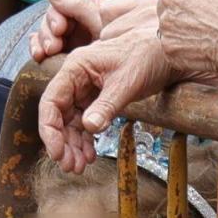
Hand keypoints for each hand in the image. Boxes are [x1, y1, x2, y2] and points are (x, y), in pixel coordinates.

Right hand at [28, 0, 153, 61]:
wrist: (142, 54)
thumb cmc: (127, 33)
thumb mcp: (103, 18)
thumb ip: (79, 4)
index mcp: (82, 10)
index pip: (58, 8)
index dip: (54, 17)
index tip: (60, 29)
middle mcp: (73, 23)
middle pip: (49, 22)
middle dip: (47, 33)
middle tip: (53, 47)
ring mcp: (69, 41)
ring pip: (45, 37)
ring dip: (41, 43)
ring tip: (43, 54)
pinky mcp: (66, 58)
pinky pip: (46, 51)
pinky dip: (39, 51)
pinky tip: (39, 57)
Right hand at [38, 27, 178, 172]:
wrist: (166, 52)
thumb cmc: (147, 56)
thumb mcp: (127, 82)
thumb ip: (107, 105)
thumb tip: (89, 127)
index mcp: (76, 68)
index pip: (51, 102)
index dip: (50, 131)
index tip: (57, 153)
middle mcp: (76, 79)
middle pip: (58, 116)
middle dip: (62, 143)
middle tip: (71, 166)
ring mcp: (85, 90)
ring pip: (70, 123)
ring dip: (73, 146)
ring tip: (79, 166)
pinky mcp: (96, 99)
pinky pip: (85, 123)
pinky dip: (86, 140)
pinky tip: (90, 155)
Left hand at [156, 0, 217, 103]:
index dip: (190, 3)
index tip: (203, 13)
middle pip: (169, 9)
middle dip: (181, 18)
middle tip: (202, 29)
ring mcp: (165, 24)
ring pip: (169, 30)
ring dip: (182, 36)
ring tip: (205, 41)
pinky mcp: (167, 47)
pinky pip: (172, 49)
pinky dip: (184, 53)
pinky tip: (202, 53)